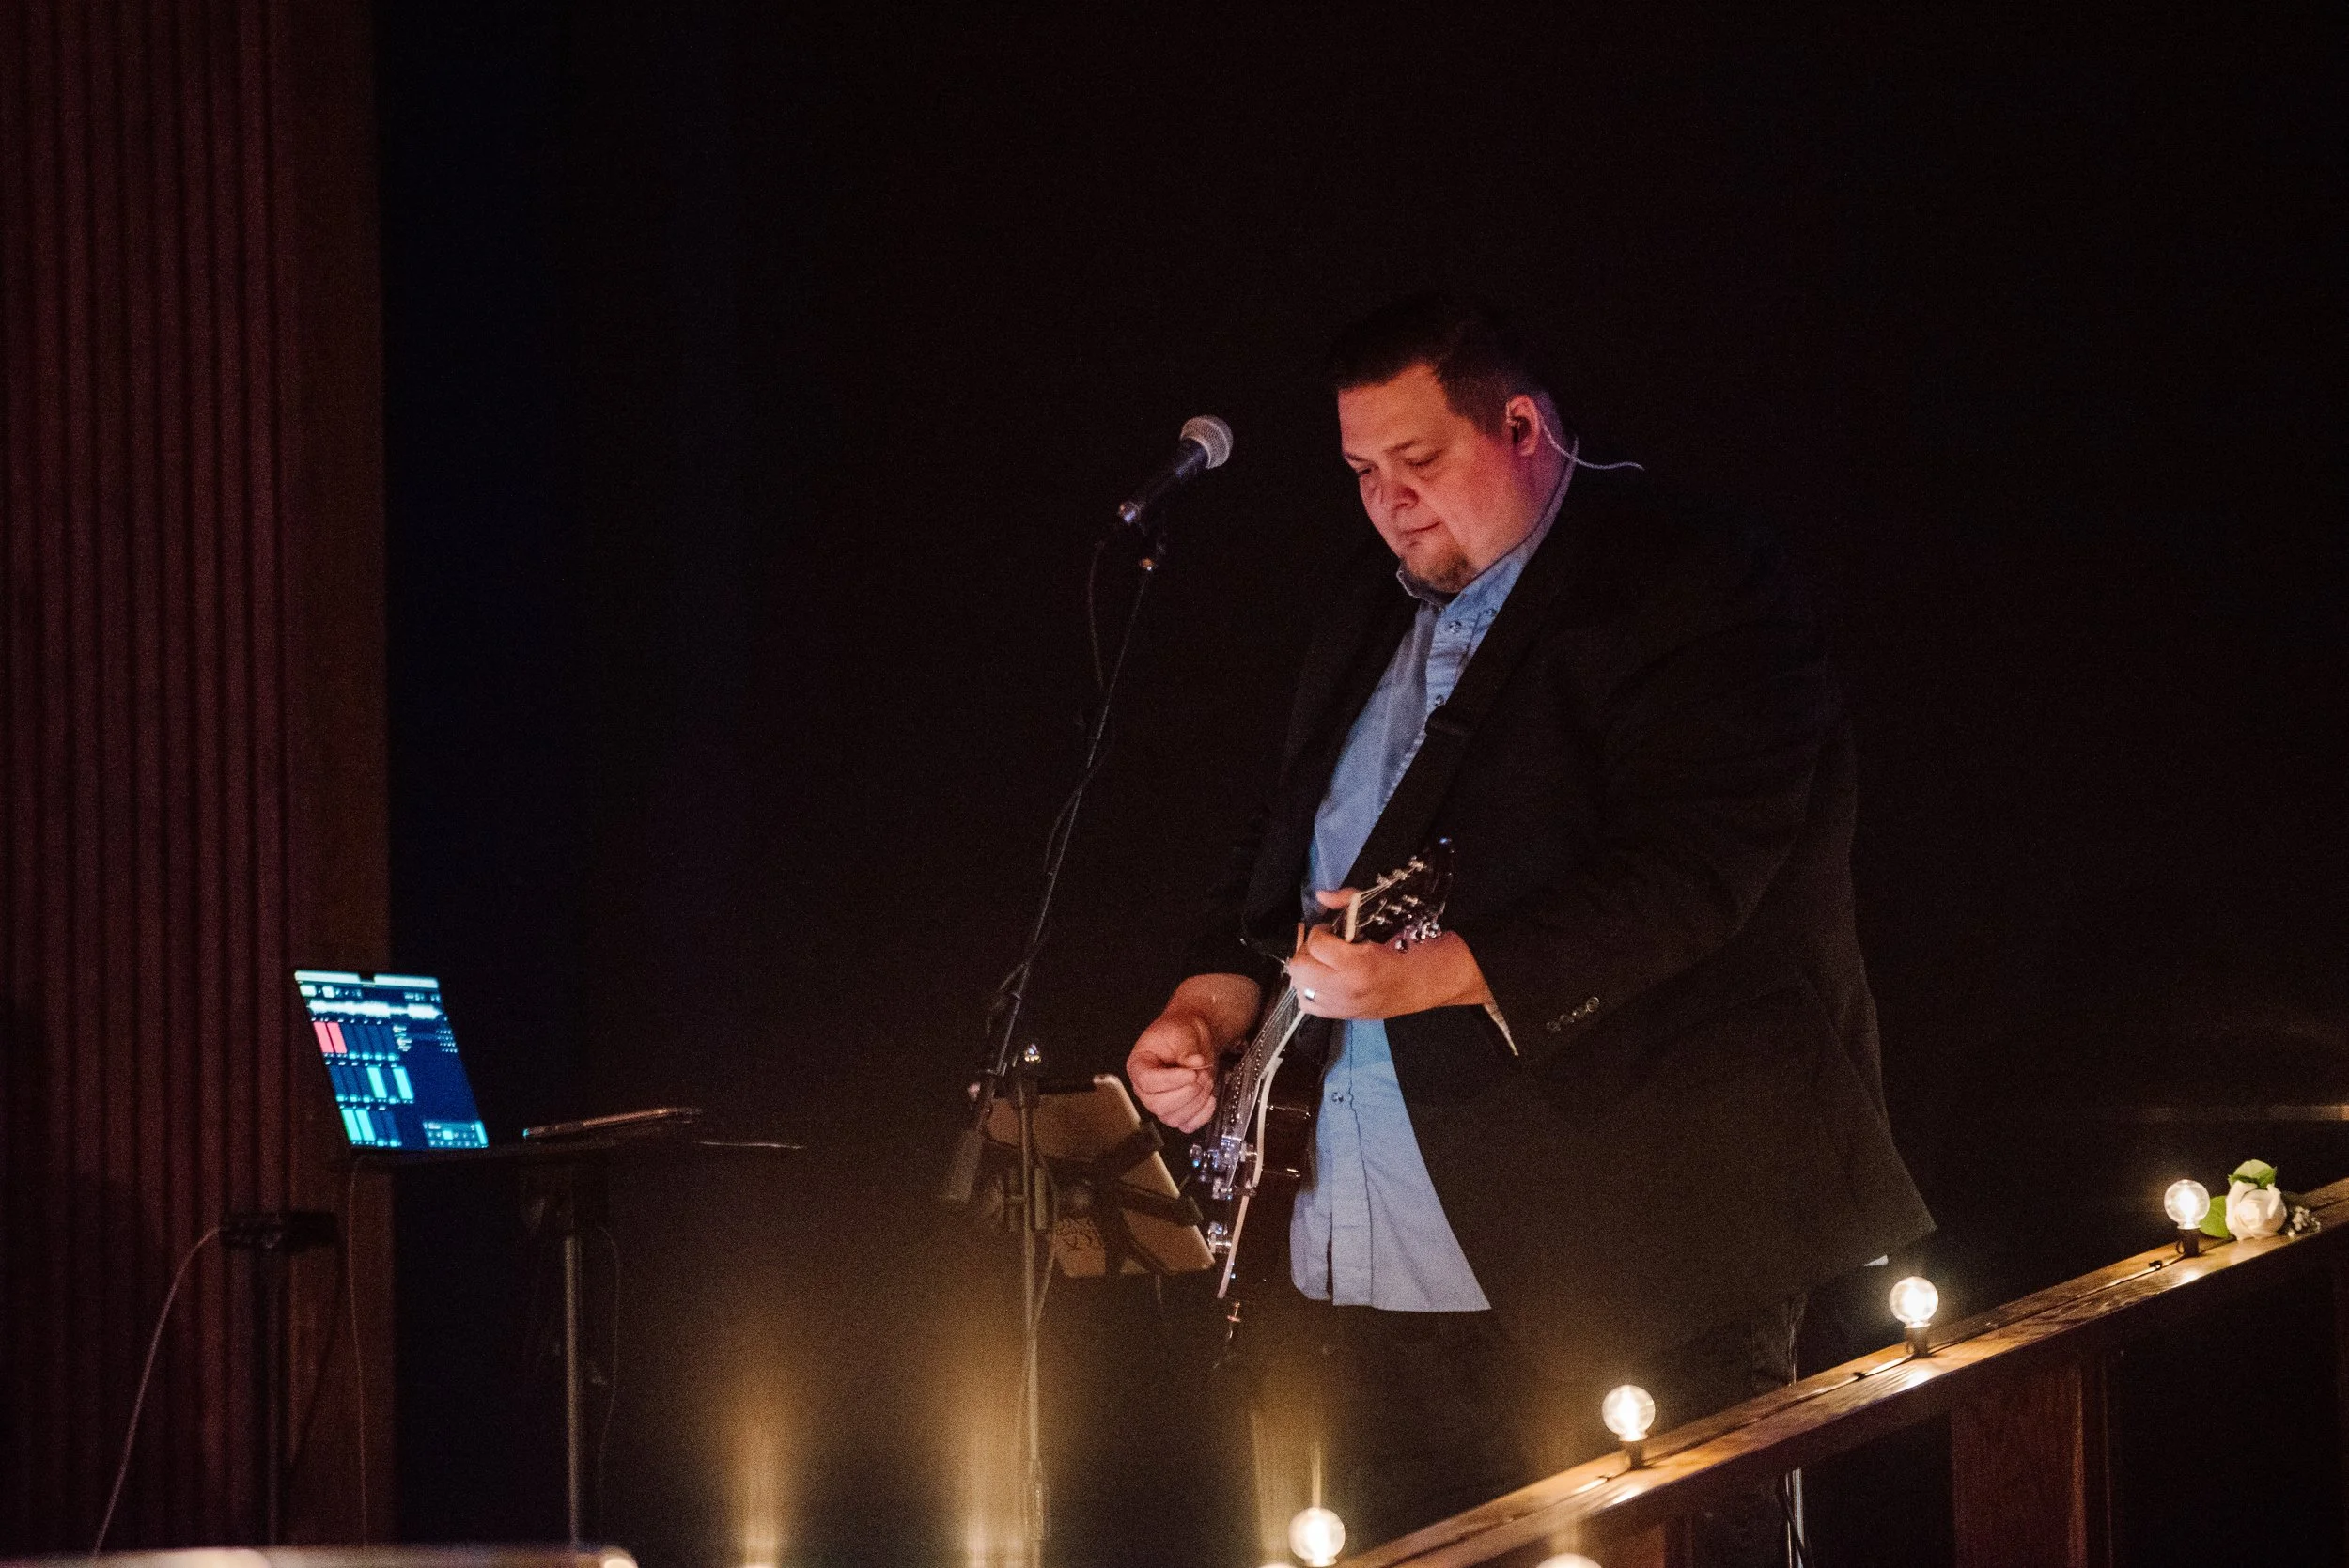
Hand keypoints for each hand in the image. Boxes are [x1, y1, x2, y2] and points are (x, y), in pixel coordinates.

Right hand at [1126, 973, 1261, 1132]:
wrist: (1193, 1039)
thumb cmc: (1179, 1033)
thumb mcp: (1182, 1032)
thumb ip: (1186, 1048)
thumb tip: (1194, 1063)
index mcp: (1139, 1066)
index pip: (1147, 1082)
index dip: (1170, 1081)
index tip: (1191, 1073)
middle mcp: (1146, 1089)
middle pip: (1158, 1105)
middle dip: (1186, 1092)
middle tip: (1201, 1074)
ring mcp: (1161, 1103)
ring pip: (1173, 1118)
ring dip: (1196, 1101)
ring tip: (1206, 1079)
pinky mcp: (1178, 1112)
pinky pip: (1187, 1125)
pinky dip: (1202, 1115)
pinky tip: (1209, 1097)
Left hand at [1289, 888, 1493, 1019]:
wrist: (1430, 982)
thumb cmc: (1411, 948)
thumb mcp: (1383, 921)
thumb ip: (1349, 903)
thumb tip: (1322, 895)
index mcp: (1359, 966)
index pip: (1317, 944)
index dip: (1320, 931)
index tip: (1331, 929)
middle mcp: (1346, 991)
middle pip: (1299, 967)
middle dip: (1307, 950)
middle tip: (1323, 944)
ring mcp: (1342, 1008)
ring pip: (1298, 986)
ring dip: (1306, 970)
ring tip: (1322, 962)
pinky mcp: (1341, 1017)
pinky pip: (1307, 1004)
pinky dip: (1309, 990)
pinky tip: (1323, 979)